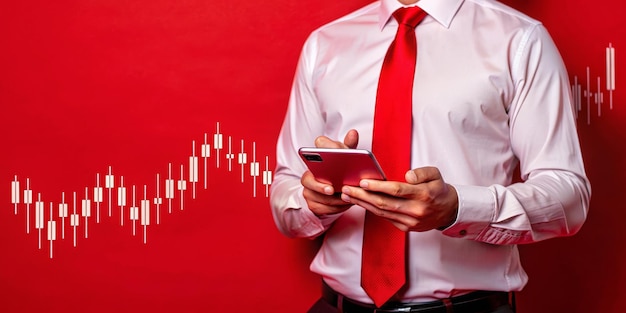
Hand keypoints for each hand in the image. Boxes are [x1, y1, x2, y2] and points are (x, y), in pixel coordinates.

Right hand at [301, 129, 358, 215]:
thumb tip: (353, 133)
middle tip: (331, 189)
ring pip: (316, 196)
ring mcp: (308, 190)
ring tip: (346, 198)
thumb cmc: (339, 170)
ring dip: (333, 199)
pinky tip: (344, 204)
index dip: (321, 153)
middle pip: (308, 179)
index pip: (311, 154)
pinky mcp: (311, 203)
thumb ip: (349, 146)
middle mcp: (308, 175)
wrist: (331, 190)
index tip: (329, 155)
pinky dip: (334, 208)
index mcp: (315, 160)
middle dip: (319, 186)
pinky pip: (321, 208)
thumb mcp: (345, 158)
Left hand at [340, 166, 458, 231]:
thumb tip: (407, 176)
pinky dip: (371, 209)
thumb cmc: (438, 189)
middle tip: (346, 189)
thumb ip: (422, 173)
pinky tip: (360, 202)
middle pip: (384, 203)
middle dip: (362, 196)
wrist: (449, 211)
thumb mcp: (436, 174)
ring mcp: (410, 221)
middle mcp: (415, 210)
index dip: (378, 187)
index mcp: (423, 195)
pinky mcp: (406, 228)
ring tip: (347, 195)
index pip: (396, 190)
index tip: (363, 182)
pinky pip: (385, 217)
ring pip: (381, 212)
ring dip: (362, 204)